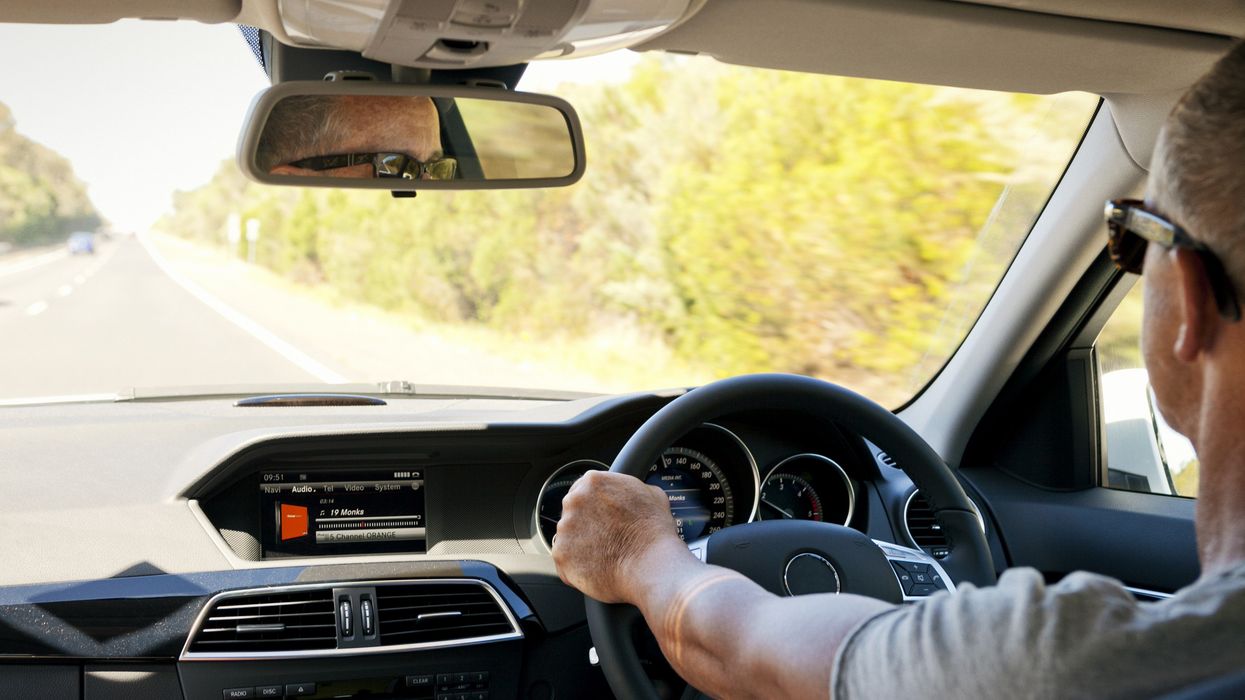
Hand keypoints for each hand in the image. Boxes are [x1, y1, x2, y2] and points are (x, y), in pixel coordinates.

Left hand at [551, 470, 688, 602]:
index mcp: (594, 482)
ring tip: (606, 556)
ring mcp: (565, 528)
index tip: (599, 515)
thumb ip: (631, 489)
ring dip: (581, 546)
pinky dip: (577, 568)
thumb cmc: (654, 533)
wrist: (651, 566)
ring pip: (568, 537)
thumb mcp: (652, 495)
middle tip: (606, 538)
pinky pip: (565, 561)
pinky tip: (597, 569)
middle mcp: (574, 501)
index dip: (593, 504)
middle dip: (585, 524)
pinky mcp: (561, 554)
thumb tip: (631, 495)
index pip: (582, 488)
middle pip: (572, 511)